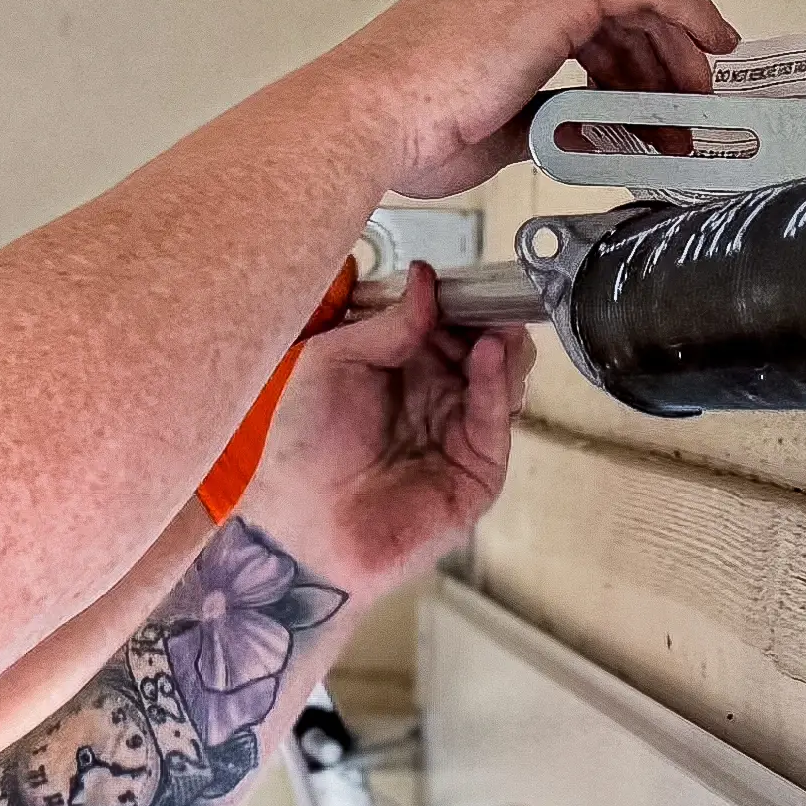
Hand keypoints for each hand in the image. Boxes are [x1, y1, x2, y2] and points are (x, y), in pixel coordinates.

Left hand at [239, 268, 529, 602]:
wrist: (306, 527)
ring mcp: (459, 433)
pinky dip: (498, 381)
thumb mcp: (332, 362)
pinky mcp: (479, 470)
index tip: (465, 280)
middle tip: (489, 301)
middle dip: (487, 321)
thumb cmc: (303, 449)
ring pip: (502, 379)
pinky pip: (496, 418)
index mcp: (397, 371)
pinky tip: (489, 354)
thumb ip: (387, 324)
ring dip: (501, 348)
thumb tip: (426, 278)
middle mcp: (433, 398)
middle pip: (481, 348)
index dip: (458, 303)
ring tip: (493, 328)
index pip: (444, 326)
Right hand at [319, 0, 737, 201]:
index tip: (660, 97)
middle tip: (685, 117)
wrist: (372, 117)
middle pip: (617, 12)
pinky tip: (713, 46)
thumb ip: (547, 120)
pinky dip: (689, 14)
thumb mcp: (494, 128)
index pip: (584, 21)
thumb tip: (585, 137)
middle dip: (661, 68)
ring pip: (638, 3)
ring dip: (676, 58)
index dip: (632, 61)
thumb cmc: (407, 127)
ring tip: (695, 111)